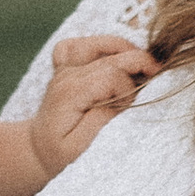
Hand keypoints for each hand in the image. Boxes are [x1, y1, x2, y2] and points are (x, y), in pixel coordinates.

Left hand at [26, 34, 158, 179]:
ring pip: (95, 43)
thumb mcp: (79, 146)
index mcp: (71, 94)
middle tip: (158, 72)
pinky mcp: (64, 67)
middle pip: (109, 57)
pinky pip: (75, 45)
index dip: (130, 87)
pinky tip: (111, 55)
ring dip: (122, 48)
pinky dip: (96, 45)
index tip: (135, 103)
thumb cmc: (59, 152)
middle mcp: (67, 76)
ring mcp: (64, 69)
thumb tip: (122, 100)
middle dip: (138, 61)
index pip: (110, 76)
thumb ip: (100, 120)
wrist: (36, 149)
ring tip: (140, 61)